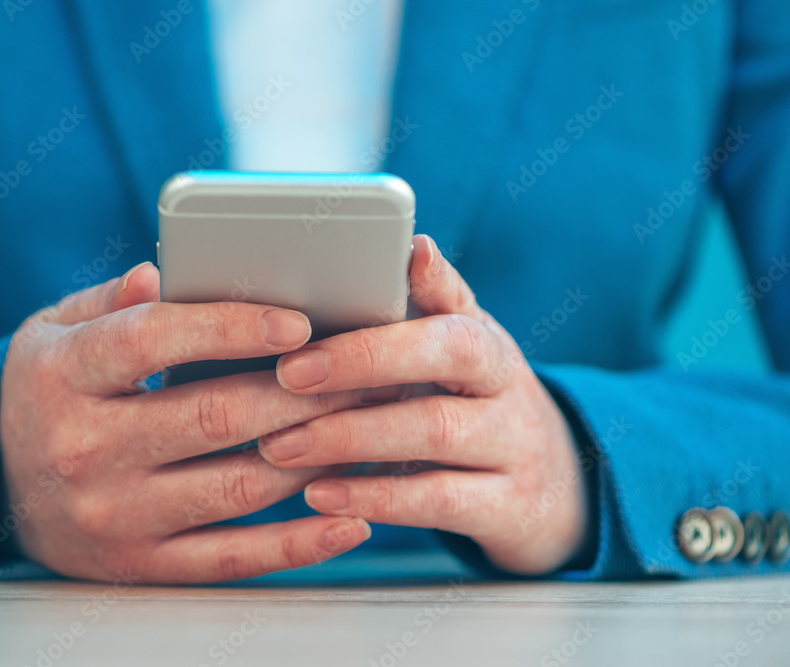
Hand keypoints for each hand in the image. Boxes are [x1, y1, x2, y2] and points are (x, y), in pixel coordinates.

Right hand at [0, 262, 373, 582]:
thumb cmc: (45, 393)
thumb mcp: (52, 332)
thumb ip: (109, 301)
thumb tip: (163, 273)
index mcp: (61, 376)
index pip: (153, 340)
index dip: (231, 328)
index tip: (298, 321)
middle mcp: (85, 450)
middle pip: (214, 416)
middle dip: (301, 390)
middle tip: (362, 368)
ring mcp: (115, 516)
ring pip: (238, 487)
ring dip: (314, 454)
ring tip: (366, 422)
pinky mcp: (142, 565)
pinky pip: (233, 559)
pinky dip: (299, 544)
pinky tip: (349, 520)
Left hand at [258, 235, 593, 574]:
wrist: (555, 492)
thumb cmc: (477, 409)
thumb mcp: (460, 360)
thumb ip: (427, 312)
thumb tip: (409, 246)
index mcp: (487, 341)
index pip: (455, 301)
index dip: (420, 282)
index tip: (348, 289)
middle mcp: (508, 386)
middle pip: (451, 354)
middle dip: (365, 359)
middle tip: (288, 373)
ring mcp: (514, 448)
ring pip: (436, 430)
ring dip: (350, 435)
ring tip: (280, 444)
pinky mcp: (507, 509)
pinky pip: (438, 502)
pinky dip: (375, 498)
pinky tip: (319, 494)